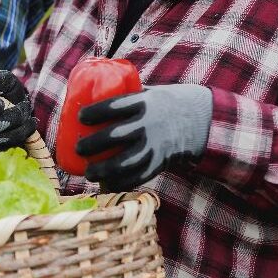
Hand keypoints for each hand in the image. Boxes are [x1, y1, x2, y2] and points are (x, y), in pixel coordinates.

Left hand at [75, 83, 211, 190]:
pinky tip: (106, 184)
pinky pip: (138, 177)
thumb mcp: (147, 93)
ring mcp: (155, 145)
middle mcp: (149, 124)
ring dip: (103, 170)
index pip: (113, 106)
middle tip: (78, 149)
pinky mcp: (160, 162)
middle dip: (91, 144)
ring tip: (89, 173)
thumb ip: (123, 96)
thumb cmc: (161, 104)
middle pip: (114, 135)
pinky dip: (120, 183)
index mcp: (143, 103)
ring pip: (125, 162)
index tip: (80, 116)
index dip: (94, 112)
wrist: (198, 119)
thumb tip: (86, 97)